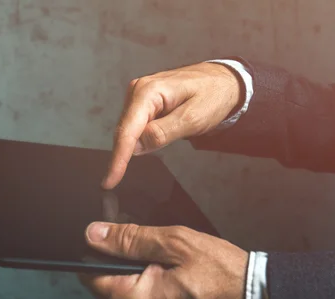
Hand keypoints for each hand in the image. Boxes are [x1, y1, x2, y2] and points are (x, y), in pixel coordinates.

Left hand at [78, 222, 248, 298]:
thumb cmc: (221, 273)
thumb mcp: (174, 243)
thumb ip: (129, 239)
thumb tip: (93, 234)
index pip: (89, 276)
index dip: (99, 252)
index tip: (118, 240)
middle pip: (108, 289)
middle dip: (123, 266)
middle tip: (156, 252)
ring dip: (139, 282)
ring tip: (169, 269)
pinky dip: (153, 298)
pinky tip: (176, 286)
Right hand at [102, 62, 242, 189]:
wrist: (225, 80)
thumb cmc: (214, 95)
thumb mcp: (193, 118)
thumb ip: (163, 133)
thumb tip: (136, 148)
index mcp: (149, 91)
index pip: (127, 131)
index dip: (117, 159)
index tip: (109, 181)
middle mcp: (139, 90)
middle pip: (124, 132)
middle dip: (121, 156)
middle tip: (114, 180)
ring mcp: (140, 95)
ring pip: (128, 130)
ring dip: (130, 148)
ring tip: (134, 162)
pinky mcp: (145, 102)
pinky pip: (136, 126)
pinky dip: (138, 140)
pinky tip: (143, 148)